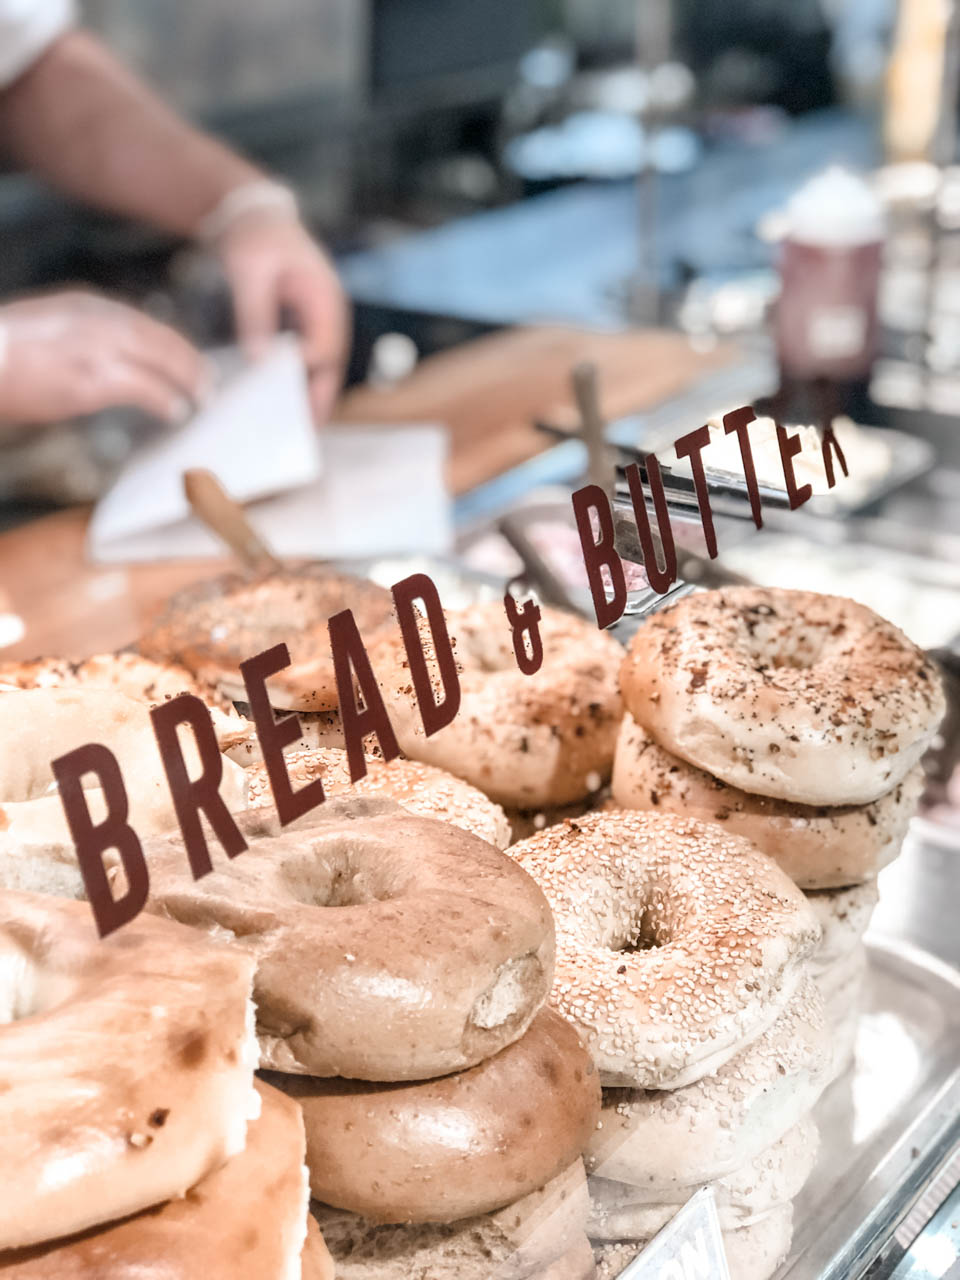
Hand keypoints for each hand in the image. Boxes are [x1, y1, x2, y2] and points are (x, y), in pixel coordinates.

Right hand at [0, 291, 206, 426]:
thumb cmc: (2, 352)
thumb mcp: (45, 326)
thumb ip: (79, 333)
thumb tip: (104, 358)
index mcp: (85, 303)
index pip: (142, 321)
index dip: (169, 342)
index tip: (185, 356)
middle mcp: (98, 319)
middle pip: (161, 337)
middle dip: (188, 359)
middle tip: (206, 379)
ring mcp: (99, 347)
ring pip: (162, 360)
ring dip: (187, 380)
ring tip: (200, 396)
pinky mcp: (95, 380)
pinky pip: (146, 388)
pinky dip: (166, 399)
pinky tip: (175, 411)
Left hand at [215, 211, 350, 422]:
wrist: (257, 217)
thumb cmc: (256, 238)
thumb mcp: (249, 271)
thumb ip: (255, 314)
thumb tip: (259, 358)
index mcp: (323, 296)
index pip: (323, 346)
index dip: (306, 371)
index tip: (282, 393)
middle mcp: (330, 313)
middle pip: (332, 364)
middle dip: (320, 398)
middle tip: (306, 433)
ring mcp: (322, 320)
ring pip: (325, 367)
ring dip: (314, 395)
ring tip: (298, 427)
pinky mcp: (310, 325)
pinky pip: (312, 360)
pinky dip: (303, 381)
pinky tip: (286, 401)